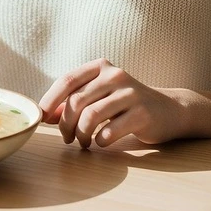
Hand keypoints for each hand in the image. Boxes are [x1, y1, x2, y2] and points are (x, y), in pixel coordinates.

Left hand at [39, 58, 187, 148]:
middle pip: (77, 100)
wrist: (168, 110)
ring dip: (82, 134)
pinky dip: (100, 140)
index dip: (50, 100)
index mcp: (101, 67)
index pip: (67, 80)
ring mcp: (130, 93)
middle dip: (66, 123)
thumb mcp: (99, 96)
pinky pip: (110, 130)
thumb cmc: (125, 105)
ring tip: (84, 143)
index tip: (41, 118)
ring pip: (91, 115)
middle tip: (67, 138)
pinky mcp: (142, 113)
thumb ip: (74, 102)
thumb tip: (45, 116)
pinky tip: (101, 142)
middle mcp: (115, 75)